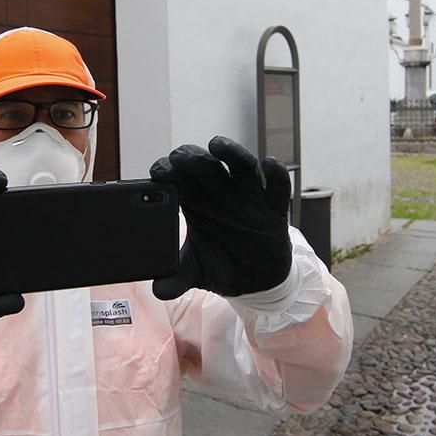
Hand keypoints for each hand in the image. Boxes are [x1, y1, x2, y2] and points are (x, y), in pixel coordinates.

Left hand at [149, 136, 292, 299]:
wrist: (257, 282)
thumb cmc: (223, 266)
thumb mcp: (197, 272)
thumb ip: (176, 277)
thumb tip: (158, 290)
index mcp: (197, 202)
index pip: (180, 180)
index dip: (169, 172)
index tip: (158, 172)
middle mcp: (222, 193)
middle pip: (207, 166)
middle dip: (193, 158)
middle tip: (179, 157)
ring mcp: (249, 196)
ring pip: (241, 165)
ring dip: (231, 152)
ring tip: (217, 145)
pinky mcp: (275, 207)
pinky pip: (278, 185)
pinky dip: (276, 173)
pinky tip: (270, 164)